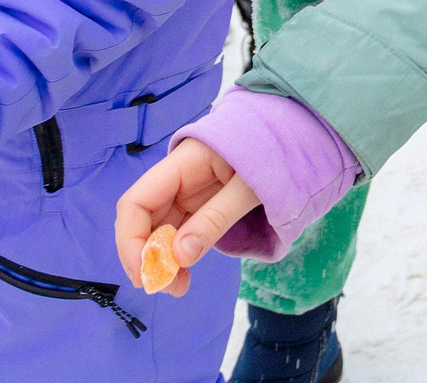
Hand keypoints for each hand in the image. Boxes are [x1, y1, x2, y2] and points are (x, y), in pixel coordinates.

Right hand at [116, 138, 261, 298]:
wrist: (296, 138)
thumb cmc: (274, 152)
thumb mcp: (250, 187)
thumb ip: (216, 218)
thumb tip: (179, 257)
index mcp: (183, 163)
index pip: (136, 202)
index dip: (130, 240)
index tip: (144, 273)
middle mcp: (177, 179)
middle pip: (142, 219)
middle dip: (145, 256)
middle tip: (162, 287)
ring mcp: (187, 193)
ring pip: (159, 230)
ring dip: (161, 261)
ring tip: (177, 288)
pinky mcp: (200, 206)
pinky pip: (178, 233)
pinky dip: (177, 256)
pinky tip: (183, 276)